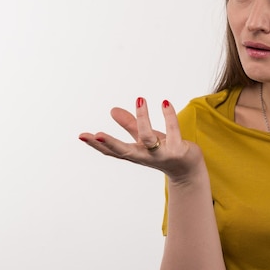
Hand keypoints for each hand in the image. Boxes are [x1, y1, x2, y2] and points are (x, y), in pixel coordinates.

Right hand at [79, 98, 203, 183]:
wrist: (188, 169)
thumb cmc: (164, 151)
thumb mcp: (145, 139)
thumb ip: (129, 125)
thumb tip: (112, 110)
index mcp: (135, 154)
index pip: (112, 151)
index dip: (96, 145)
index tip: (81, 136)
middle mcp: (145, 156)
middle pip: (124, 151)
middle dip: (110, 143)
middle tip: (96, 134)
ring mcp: (161, 155)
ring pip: (149, 139)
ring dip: (143, 120)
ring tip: (140, 100)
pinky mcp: (178, 151)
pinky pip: (173, 132)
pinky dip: (169, 116)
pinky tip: (165, 102)